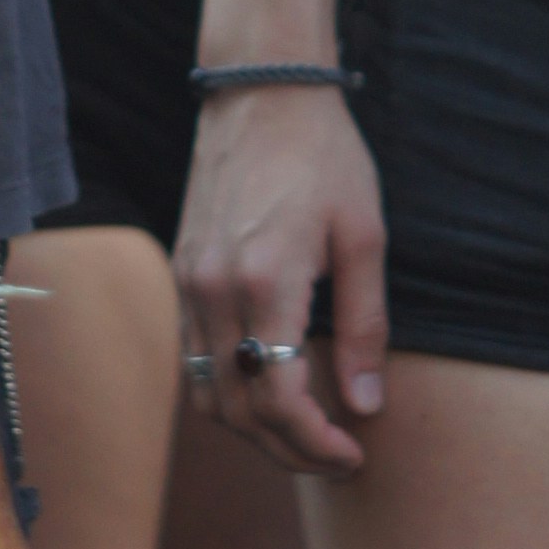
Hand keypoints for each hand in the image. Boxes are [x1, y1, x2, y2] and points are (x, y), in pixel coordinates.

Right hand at [174, 80, 389, 474]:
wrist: (261, 91)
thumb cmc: (323, 155)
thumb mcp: (364, 237)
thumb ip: (365, 326)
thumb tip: (367, 404)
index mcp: (265, 282)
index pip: (277, 400)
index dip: (315, 443)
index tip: (352, 453)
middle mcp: (213, 290)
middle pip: (237, 410)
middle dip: (287, 449)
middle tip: (337, 457)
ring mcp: (189, 283)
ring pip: (205, 393)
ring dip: (253, 429)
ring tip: (305, 433)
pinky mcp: (181, 273)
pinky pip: (193, 358)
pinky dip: (227, 391)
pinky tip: (269, 388)